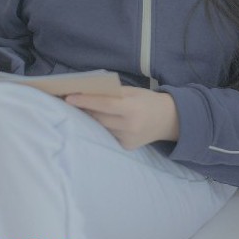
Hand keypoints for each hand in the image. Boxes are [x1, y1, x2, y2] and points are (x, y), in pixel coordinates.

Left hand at [65, 88, 179, 149]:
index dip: (86, 101)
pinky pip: (109, 135)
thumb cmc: (148, 101)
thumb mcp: (134, 92)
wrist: (169, 120)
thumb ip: (114, 93)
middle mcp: (130, 126)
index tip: (69, 98)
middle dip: (84, 110)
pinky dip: (103, 128)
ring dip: (92, 119)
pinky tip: (103, 122)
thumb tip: (89, 92)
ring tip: (82, 111)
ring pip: (102, 128)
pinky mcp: (127, 147)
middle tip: (70, 102)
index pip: (104, 105)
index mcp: (133, 109)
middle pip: (99, 118)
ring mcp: (128, 139)